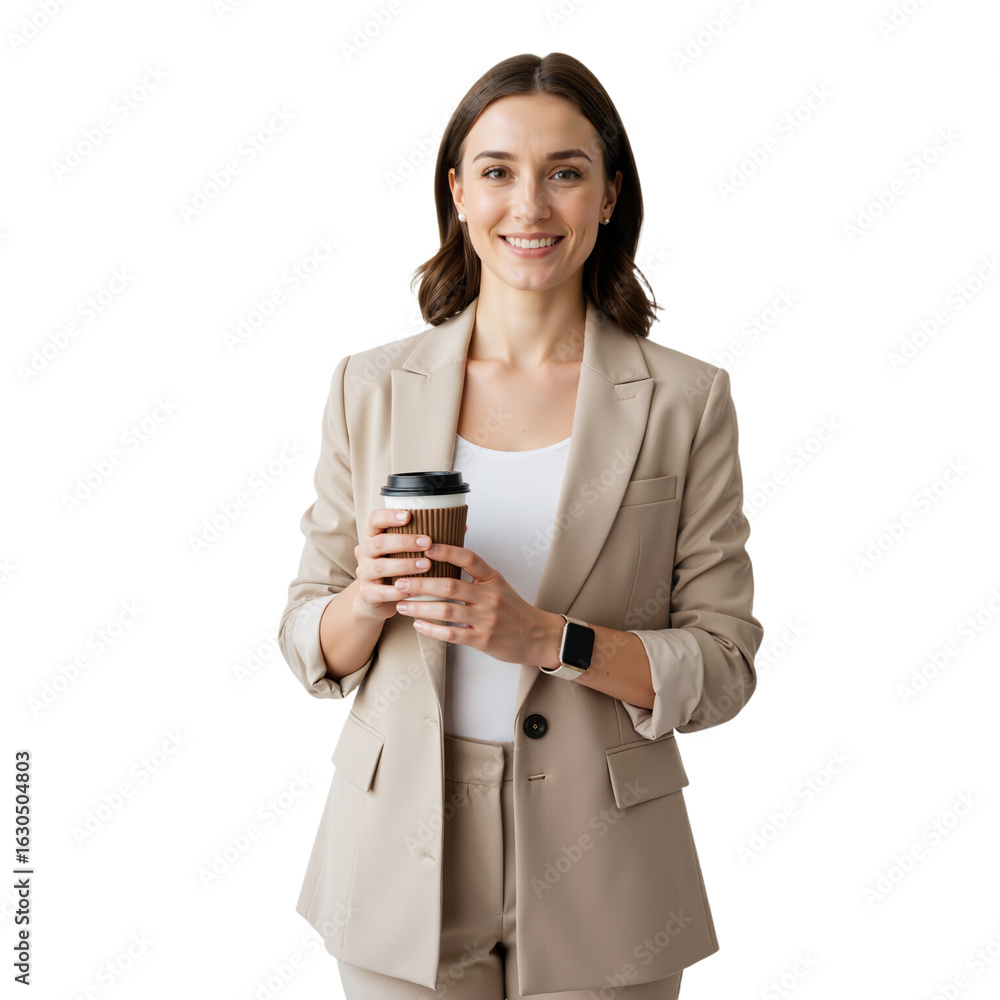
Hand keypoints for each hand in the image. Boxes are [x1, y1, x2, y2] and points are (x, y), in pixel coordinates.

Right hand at [352, 508, 434, 620]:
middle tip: (427, 542)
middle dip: (403, 541)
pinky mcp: (367, 594)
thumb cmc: (397, 571)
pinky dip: (399, 591)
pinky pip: (382, 591)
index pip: (375, 519)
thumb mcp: (407, 553)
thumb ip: (427, 540)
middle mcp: (364, 552)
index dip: (389, 516)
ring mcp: (363, 573)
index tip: (409, 516)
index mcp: (374, 537)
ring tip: (426, 565)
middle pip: (378, 542)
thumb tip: (460, 526)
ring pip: (380, 566)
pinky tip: (414, 590)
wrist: (377, 600)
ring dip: (404, 565)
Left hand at [392, 541, 560, 665]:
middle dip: (420, 583)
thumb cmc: (513, 610)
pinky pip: (452, 634)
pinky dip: (432, 629)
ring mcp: (487, 619)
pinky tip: (418, 625)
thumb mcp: (498, 585)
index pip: (469, 559)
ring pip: (446, 610)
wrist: (537, 636)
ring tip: (402, 604)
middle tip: (400, 582)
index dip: (447, 551)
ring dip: (420, 607)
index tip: (426, 547)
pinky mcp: (483, 639)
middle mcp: (490, 597)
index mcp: (493, 579)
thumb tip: (446, 555)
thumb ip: (475, 574)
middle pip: (449, 585)